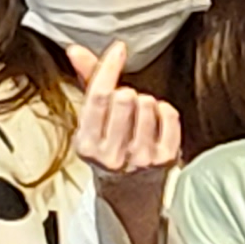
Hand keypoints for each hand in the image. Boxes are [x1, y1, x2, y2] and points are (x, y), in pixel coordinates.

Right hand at [71, 40, 185, 243]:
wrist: (129, 193)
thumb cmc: (108, 148)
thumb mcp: (90, 122)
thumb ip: (86, 83)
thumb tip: (75, 50)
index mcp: (87, 145)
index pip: (99, 97)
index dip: (109, 68)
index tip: (118, 50)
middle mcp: (113, 156)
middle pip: (125, 97)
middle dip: (125, 93)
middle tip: (123, 106)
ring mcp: (142, 158)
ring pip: (148, 103)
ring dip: (145, 102)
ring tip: (137, 117)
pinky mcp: (166, 159)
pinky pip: (169, 114)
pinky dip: (163, 111)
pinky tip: (155, 122)